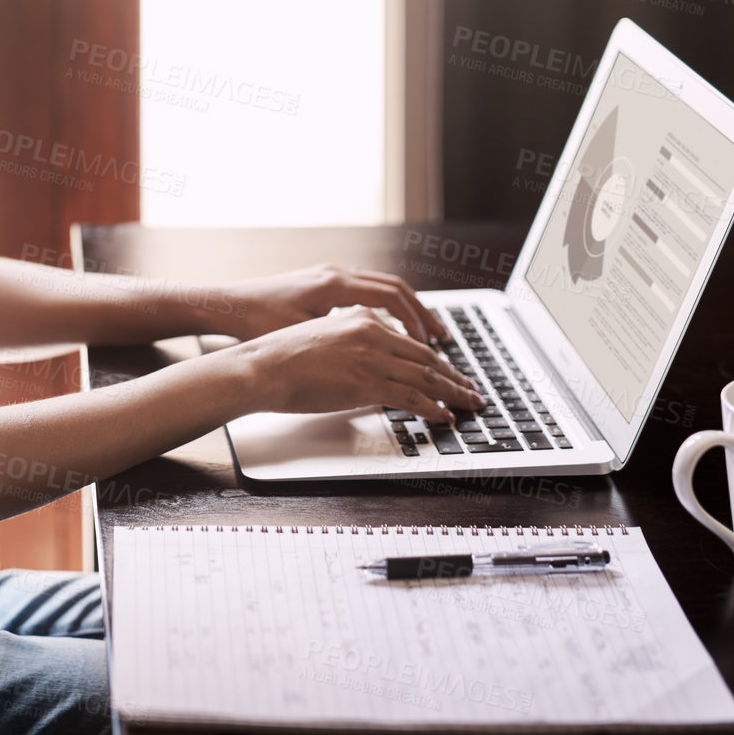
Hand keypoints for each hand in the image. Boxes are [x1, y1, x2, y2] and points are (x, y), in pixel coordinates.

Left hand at [215, 263, 450, 344]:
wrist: (226, 307)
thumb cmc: (256, 324)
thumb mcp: (302, 339)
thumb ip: (341, 349)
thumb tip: (376, 369)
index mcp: (334, 285)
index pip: (392, 297)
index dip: (417, 321)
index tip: (434, 344)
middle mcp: (336, 274)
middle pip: (395, 288)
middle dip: (422, 315)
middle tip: (444, 340)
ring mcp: (329, 276)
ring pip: (382, 287)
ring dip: (407, 310)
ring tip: (426, 335)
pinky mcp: (322, 284)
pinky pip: (365, 290)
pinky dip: (386, 306)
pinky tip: (393, 327)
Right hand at [244, 308, 483, 422]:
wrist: (262, 367)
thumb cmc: (282, 358)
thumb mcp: (323, 340)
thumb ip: (352, 348)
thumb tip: (370, 370)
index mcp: (362, 318)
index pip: (410, 341)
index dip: (436, 359)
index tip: (449, 371)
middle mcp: (372, 332)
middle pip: (427, 357)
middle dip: (454, 376)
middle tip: (471, 389)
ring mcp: (371, 357)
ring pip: (427, 377)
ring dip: (453, 393)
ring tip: (469, 404)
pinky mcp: (367, 382)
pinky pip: (413, 398)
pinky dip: (434, 409)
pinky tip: (445, 416)